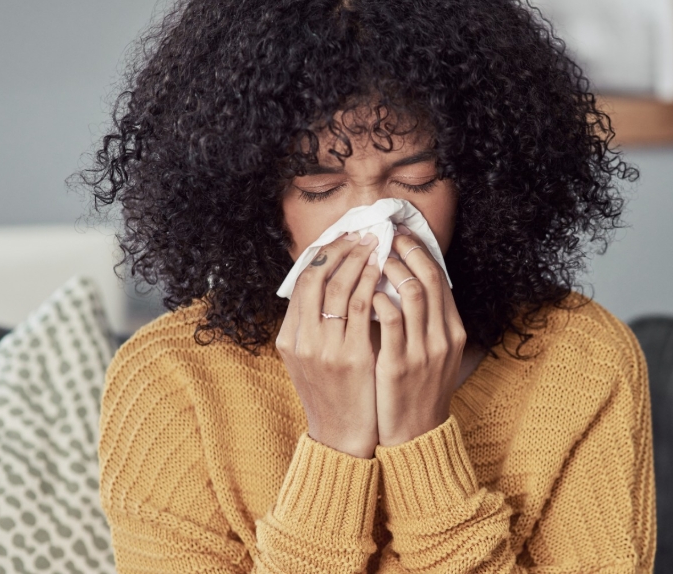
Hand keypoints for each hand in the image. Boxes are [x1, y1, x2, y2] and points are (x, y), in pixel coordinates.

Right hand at [275, 232, 382, 458]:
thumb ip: (314, 327)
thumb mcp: (311, 360)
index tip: (344, 238)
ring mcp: (324, 349)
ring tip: (376, 244)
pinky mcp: (350, 357)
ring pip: (338, 288)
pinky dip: (371, 284)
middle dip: (341, 250)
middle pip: (315, 278)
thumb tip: (330, 286)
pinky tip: (383, 272)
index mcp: (289, 338)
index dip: (323, 254)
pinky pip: (360, 308)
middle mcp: (302, 340)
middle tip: (363, 234)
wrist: (341, 438)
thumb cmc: (333, 395)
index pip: (301, 282)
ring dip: (358, 260)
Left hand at [372, 233, 466, 446]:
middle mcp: (443, 337)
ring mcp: (424, 351)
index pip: (440, 278)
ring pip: (413, 293)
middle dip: (406, 250)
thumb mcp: (434, 354)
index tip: (401, 235)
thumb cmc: (418, 390)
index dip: (420, 251)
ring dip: (391, 270)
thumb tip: (408, 284)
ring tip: (372, 259)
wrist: (416, 435)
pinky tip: (363, 294)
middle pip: (430, 277)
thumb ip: (427, 322)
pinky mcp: (399, 365)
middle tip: (384, 236)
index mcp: (453, 331)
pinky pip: (390, 321)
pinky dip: (377, 300)